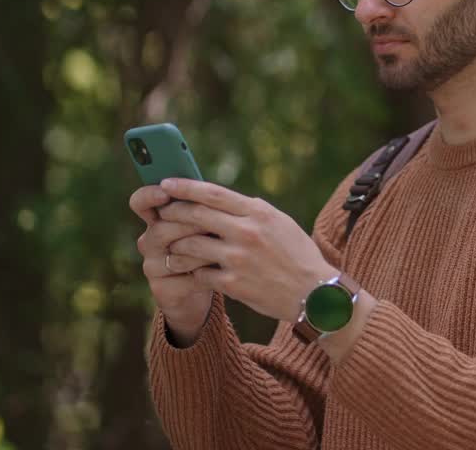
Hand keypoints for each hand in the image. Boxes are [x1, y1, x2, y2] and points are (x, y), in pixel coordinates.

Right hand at [131, 186, 215, 345]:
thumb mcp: (210, 222)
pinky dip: (206, 273)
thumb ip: (205, 207)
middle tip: (212, 225)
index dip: (149, 196)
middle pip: (161, 228)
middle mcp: (149, 241)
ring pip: (176, 253)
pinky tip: (222, 270)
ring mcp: (152, 266)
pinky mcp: (162, 290)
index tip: (165, 192)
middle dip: (189, 225)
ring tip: (225, 248)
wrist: (211, 285)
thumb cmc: (213, 244)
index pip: (141, 202)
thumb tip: (215, 191)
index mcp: (157, 218)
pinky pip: (185, 278)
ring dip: (203, 250)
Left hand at [156, 178, 333, 322]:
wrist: (314, 293)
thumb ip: (252, 211)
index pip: (213, 193)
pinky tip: (194, 273)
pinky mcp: (233, 284)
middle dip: (172, 212)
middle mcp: (246, 232)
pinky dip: (194, 273)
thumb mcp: (281, 223)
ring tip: (172, 248)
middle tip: (160, 213)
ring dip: (177, 246)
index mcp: (258, 213)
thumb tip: (223, 201)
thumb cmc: (298, 255)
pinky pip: (199, 274)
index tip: (166, 182)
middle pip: (196, 215)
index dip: (186, 187)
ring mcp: (238, 258)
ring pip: (190, 246)